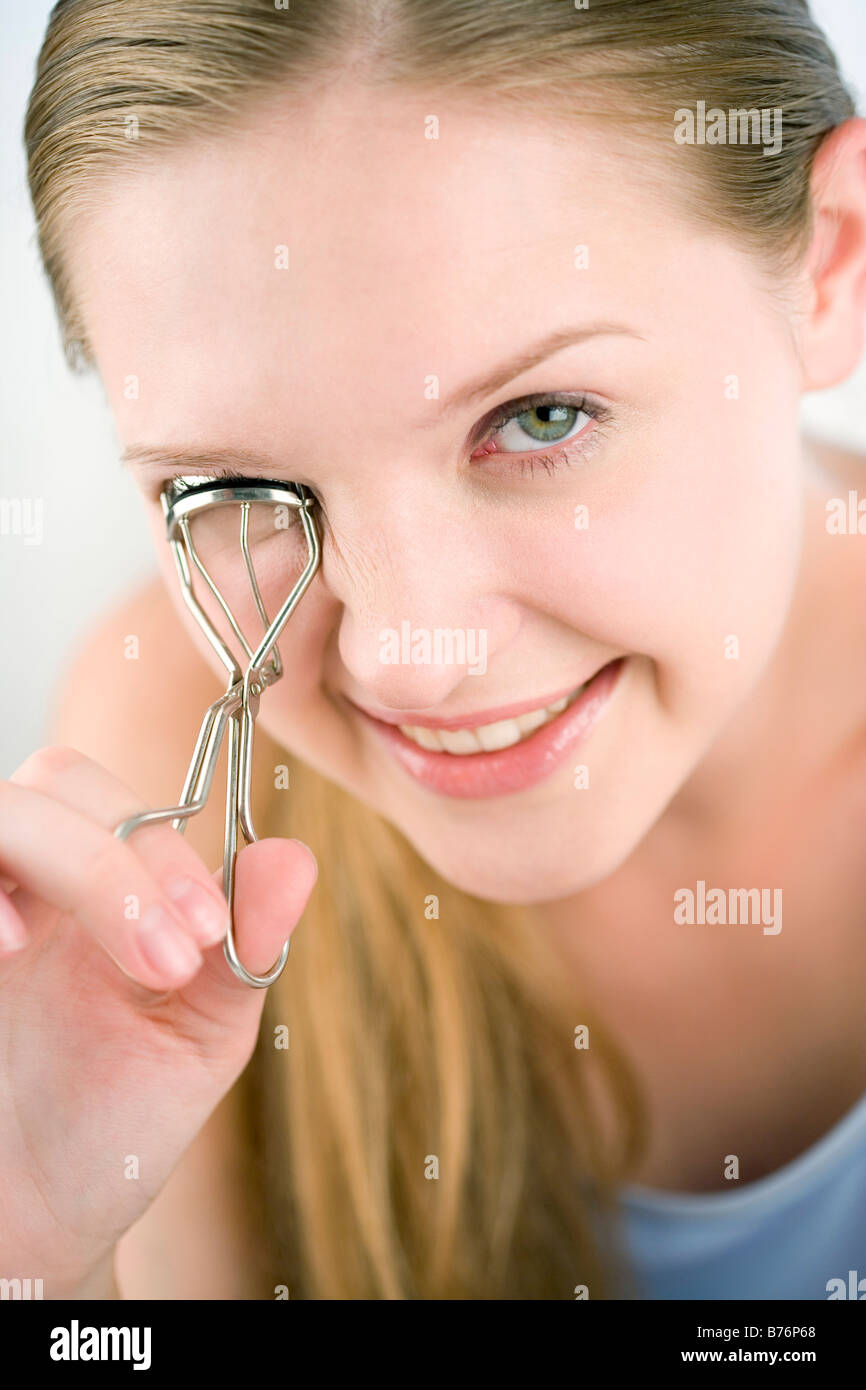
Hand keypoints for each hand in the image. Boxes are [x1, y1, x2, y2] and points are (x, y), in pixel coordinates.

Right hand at [0, 746, 316, 1295]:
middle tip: (168, 961)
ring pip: (5, 812)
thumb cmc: (113, 1126)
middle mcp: (40, 884)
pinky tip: (7, 948)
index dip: (169, 856)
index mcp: (113, 890)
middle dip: (115, 859)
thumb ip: (243, 949)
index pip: (130, 809)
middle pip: (58, 782)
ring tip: (78, 955)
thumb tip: (295, 858)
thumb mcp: (197, 1040)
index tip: (208, 936)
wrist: (30, 1222)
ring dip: (64, 861)